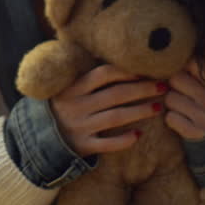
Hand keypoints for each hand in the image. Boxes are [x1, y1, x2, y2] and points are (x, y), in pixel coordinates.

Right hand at [48, 64, 167, 155]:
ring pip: (115, 117)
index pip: (103, 74)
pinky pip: (107, 144)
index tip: (146, 71)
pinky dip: (123, 140)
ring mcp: (80, 126)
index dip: (127, 71)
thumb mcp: (67, 88)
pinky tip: (138, 135)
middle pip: (115, 95)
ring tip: (158, 108)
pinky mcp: (83, 145)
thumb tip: (116, 58)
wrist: (41, 137)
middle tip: (162, 87)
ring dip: (139, 112)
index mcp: (73, 88)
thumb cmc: (62, 107)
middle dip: (142, 90)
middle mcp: (77, 106)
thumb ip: (86, 75)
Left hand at [163, 58, 204, 139]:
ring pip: (170, 98)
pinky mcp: (195, 132)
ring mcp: (204, 116)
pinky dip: (171, 120)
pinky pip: (170, 117)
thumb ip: (201, 75)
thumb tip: (180, 57)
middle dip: (171, 87)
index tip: (182, 76)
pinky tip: (181, 123)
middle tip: (178, 96)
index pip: (194, 63)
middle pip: (175, 79)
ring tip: (181, 111)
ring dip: (170, 105)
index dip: (182, 68)